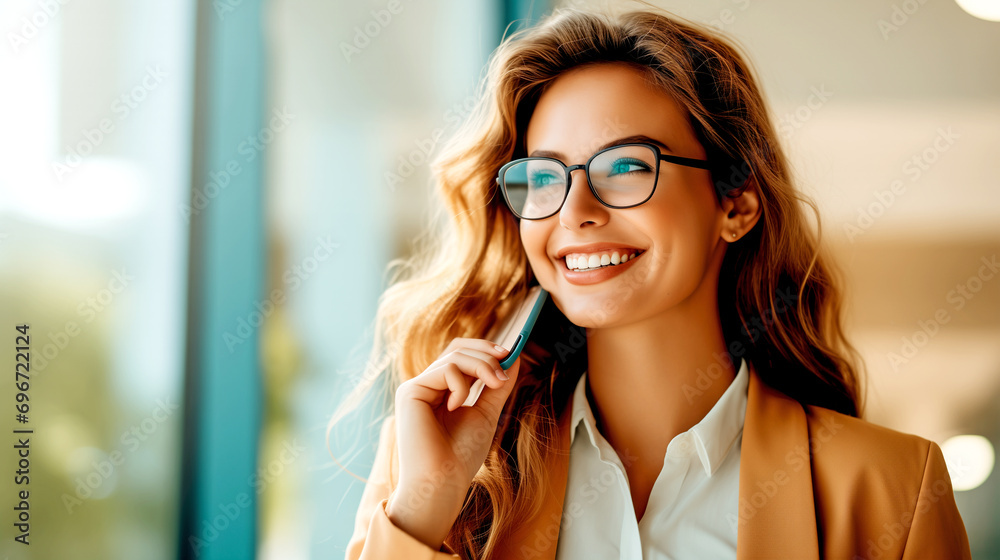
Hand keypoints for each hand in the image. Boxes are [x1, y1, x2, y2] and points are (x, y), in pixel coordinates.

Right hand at [386, 338, 519, 549]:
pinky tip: (457, 407)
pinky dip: (461, 384)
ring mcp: (416, 387)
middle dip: (486, 354)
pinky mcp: (410, 391)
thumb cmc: (461, 455)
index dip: (484, 350)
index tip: (510, 353)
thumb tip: (514, 357)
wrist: (442, 482)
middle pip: (456, 349)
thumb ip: (497, 385)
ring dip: (482, 366)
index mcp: (440, 391)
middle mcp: (426, 386)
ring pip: (454, 356)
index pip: (460, 355)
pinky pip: (445, 369)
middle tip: (505, 368)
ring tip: (495, 385)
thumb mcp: (486, 412)